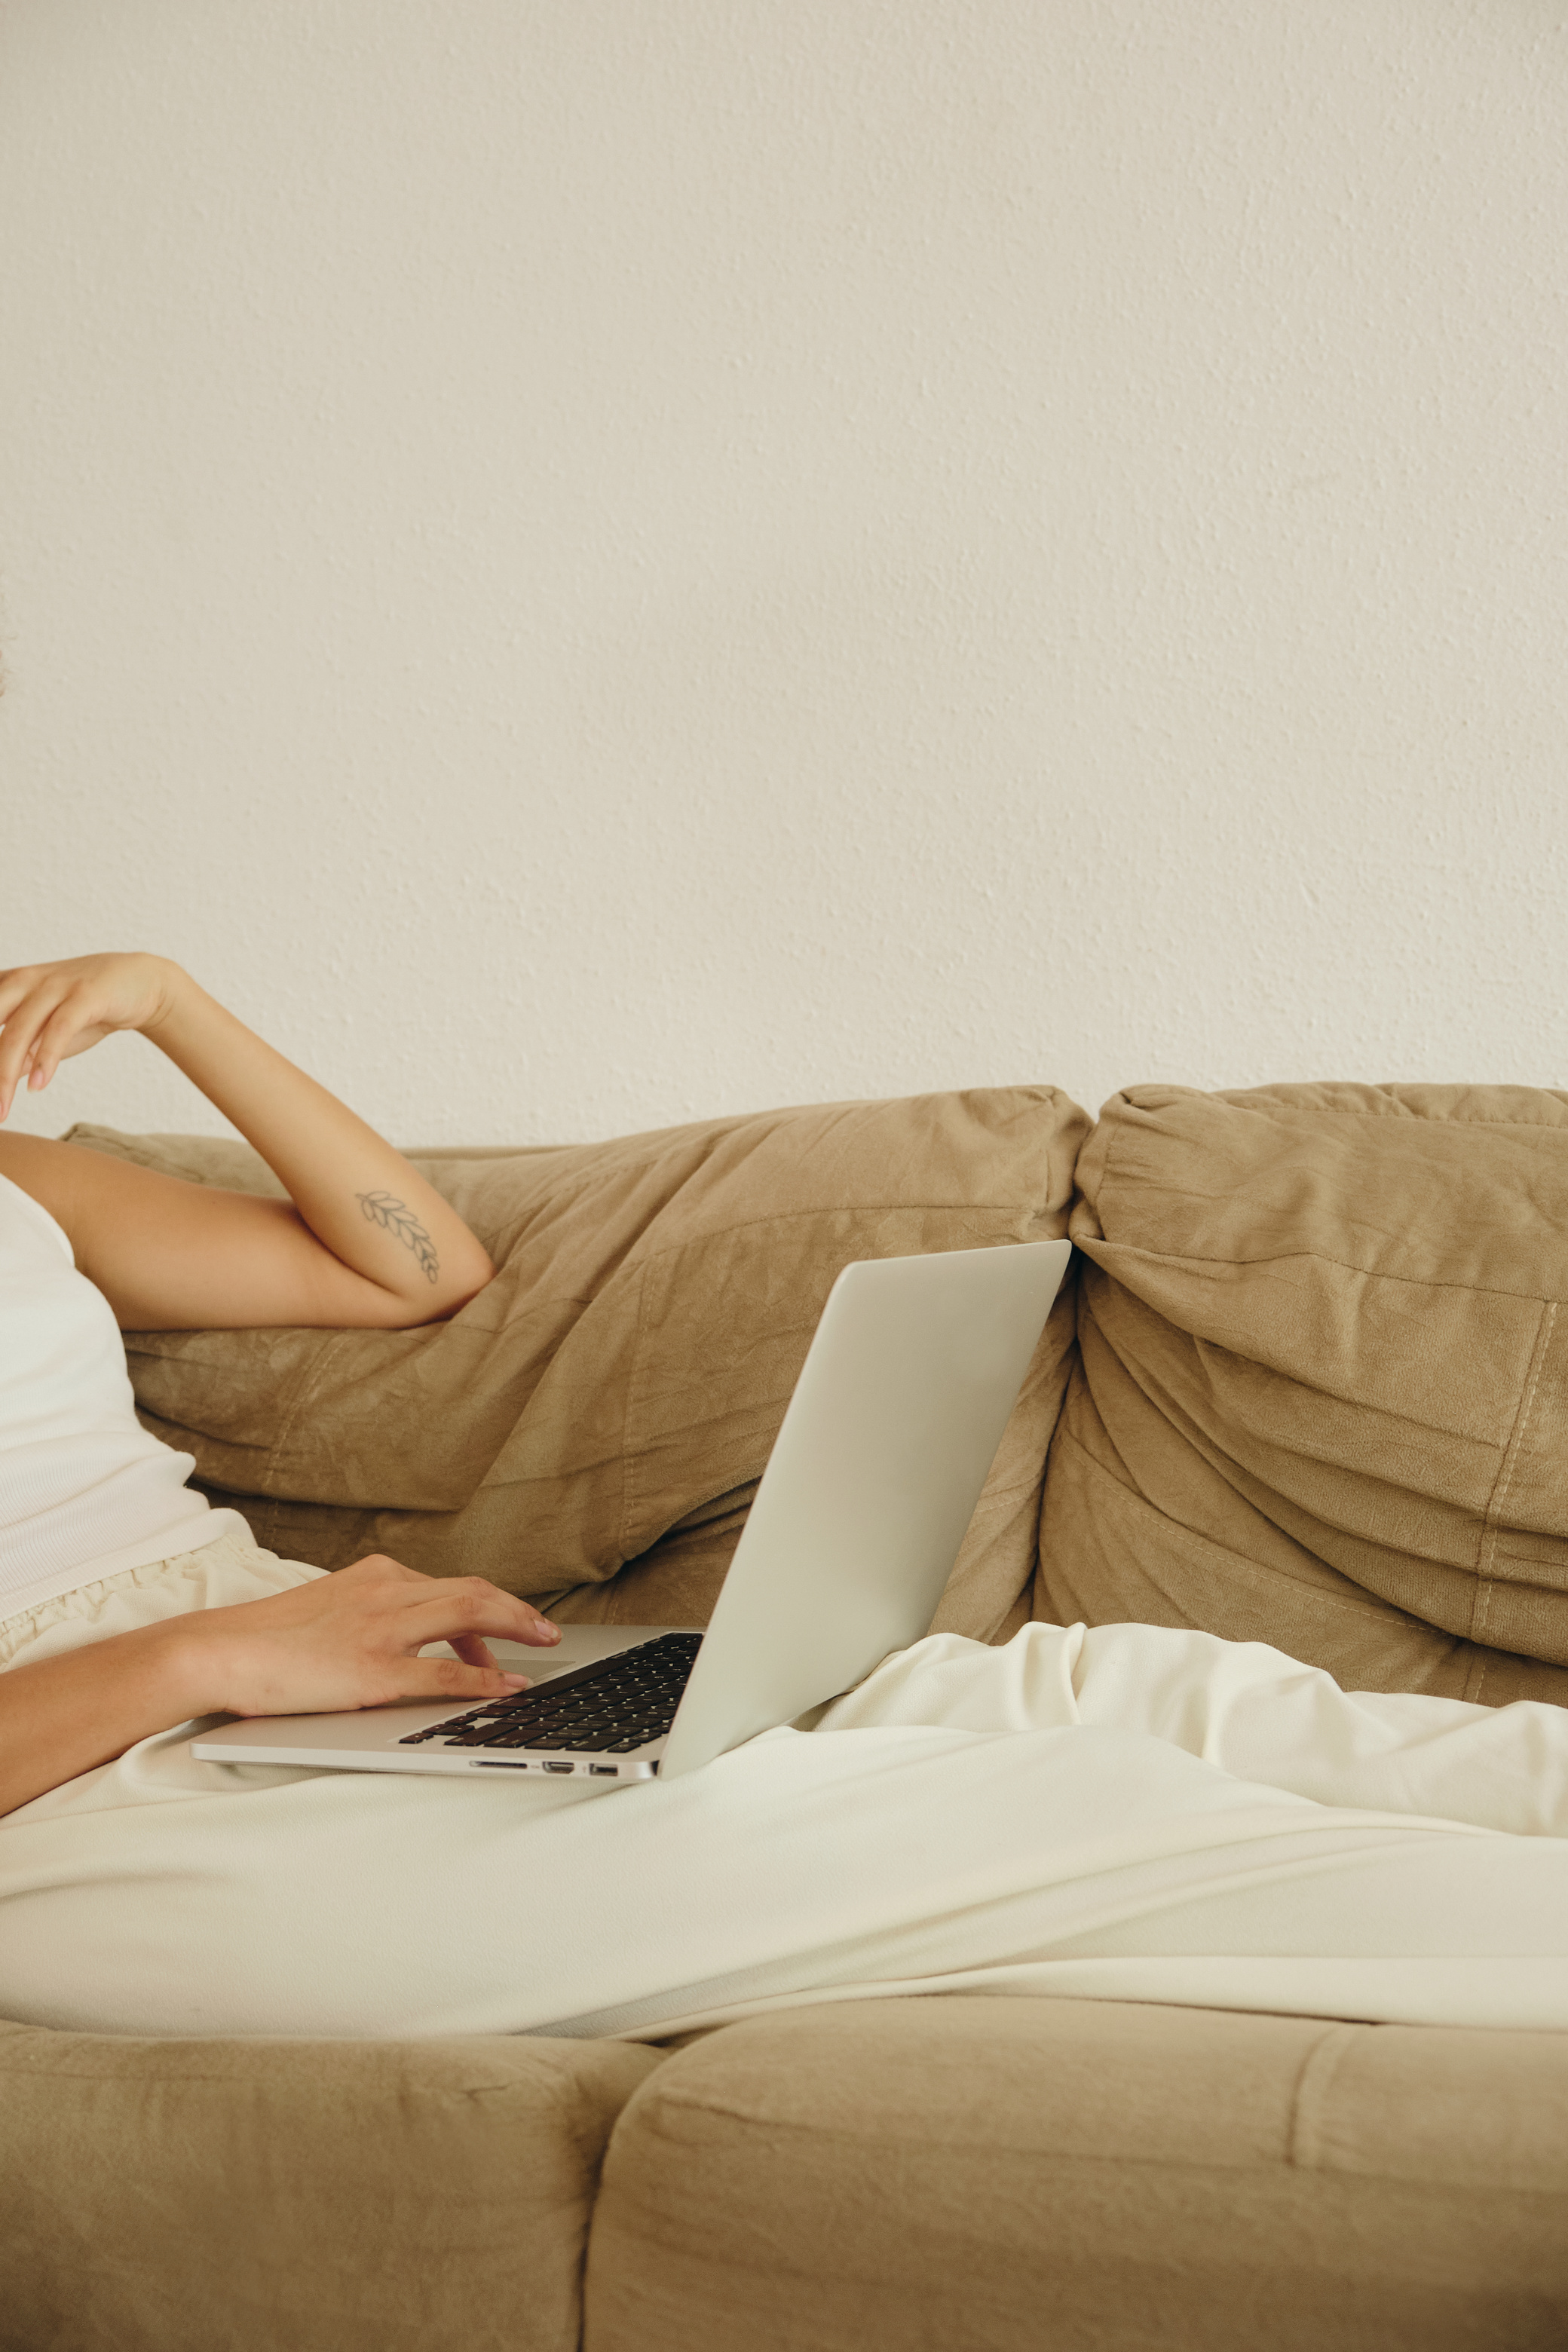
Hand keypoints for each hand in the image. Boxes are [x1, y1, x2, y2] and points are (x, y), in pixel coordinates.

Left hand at [0, 952, 183, 1120]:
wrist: (139, 982)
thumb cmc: (86, 1009)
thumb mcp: (45, 1033)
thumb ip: (19, 1053)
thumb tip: (3, 1079)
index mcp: (9, 986)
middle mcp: (25, 981)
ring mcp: (55, 986)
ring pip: (19, 1031)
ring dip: (5, 1074)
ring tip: (1, 1109)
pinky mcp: (85, 996)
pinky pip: (59, 1029)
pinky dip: (46, 1060)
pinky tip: (37, 1086)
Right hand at [172, 1554, 562, 1720]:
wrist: (216, 1650)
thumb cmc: (266, 1640)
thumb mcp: (328, 1609)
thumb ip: (369, 1613)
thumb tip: (405, 1638)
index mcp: (374, 1576)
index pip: (450, 1584)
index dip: (491, 1604)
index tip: (512, 1624)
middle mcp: (384, 1592)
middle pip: (473, 1591)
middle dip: (517, 1610)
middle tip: (547, 1631)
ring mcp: (380, 1630)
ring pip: (469, 1617)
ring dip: (516, 1629)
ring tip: (543, 1647)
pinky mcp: (371, 1671)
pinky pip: (444, 1674)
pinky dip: (485, 1679)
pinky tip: (507, 1687)